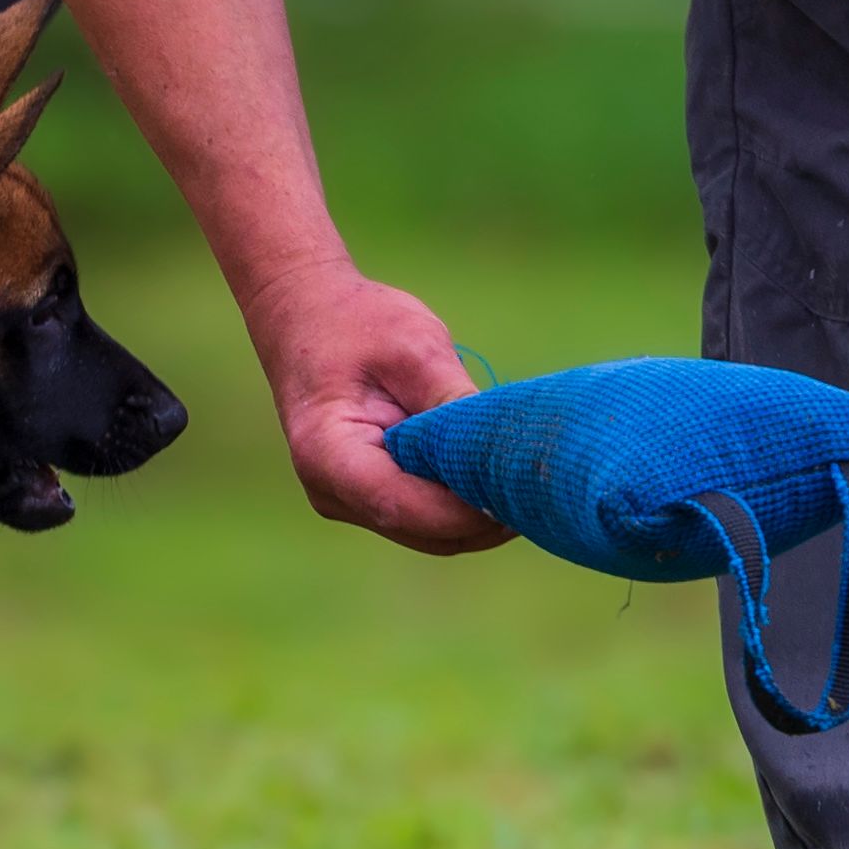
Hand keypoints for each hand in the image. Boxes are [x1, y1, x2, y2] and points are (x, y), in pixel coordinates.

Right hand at [242, 260, 512, 555]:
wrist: (305, 314)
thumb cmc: (356, 322)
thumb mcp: (413, 347)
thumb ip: (452, 401)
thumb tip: (504, 452)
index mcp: (327, 453)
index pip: (402, 506)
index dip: (465, 511)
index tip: (521, 495)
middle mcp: (330, 489)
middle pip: (421, 530)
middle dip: (481, 520)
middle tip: (543, 489)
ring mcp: (345, 499)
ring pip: (427, 533)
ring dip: (476, 518)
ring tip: (525, 483)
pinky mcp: (365, 495)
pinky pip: (421, 516)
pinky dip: (460, 505)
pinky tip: (495, 477)